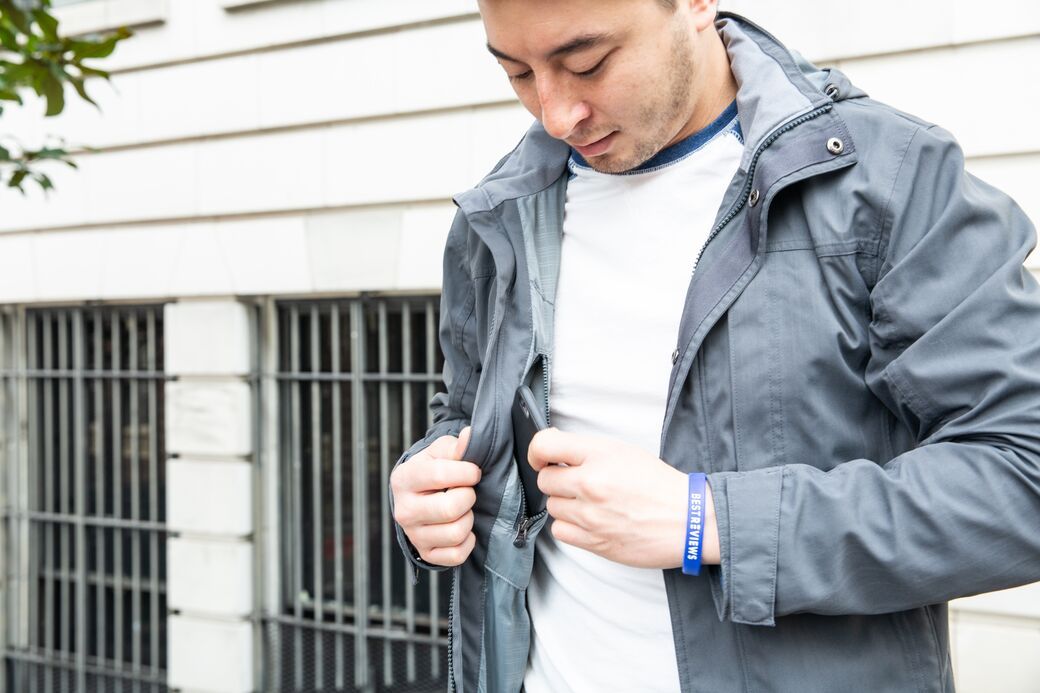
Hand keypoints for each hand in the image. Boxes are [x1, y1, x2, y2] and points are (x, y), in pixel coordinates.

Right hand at [391, 426, 480, 566]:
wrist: (422, 495)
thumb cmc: (435, 468)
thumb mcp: (443, 451)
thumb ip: (457, 445)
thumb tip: (470, 437)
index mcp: (405, 478)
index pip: (440, 475)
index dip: (467, 472)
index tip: (472, 472)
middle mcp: (404, 510)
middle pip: (450, 509)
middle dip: (468, 497)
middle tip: (466, 492)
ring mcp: (413, 535)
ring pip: (456, 533)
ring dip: (469, 519)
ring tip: (463, 509)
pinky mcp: (426, 553)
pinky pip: (457, 555)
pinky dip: (468, 541)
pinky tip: (462, 527)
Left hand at [528, 428, 719, 568]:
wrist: (690, 520)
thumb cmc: (660, 485)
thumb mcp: (625, 451)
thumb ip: (587, 450)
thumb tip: (553, 450)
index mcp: (600, 455)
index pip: (545, 445)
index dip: (537, 452)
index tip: (542, 458)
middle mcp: (591, 483)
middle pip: (545, 480)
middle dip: (557, 480)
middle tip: (577, 482)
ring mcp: (591, 515)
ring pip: (553, 507)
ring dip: (566, 505)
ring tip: (592, 503)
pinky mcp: (594, 542)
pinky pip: (561, 532)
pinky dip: (570, 527)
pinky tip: (590, 521)